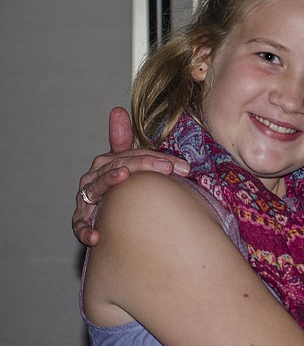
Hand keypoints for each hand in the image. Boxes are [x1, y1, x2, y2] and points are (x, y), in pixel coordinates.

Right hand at [72, 107, 189, 245]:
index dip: (157, 158)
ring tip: (124, 175)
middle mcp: (93, 177)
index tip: (182, 166)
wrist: (108, 214)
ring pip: (98, 187)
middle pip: (119, 165)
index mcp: (106, 162)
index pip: (133, 155)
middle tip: (169, 169)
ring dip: (109, 181)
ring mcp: (86, 199)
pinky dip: (86, 230)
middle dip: (145, 165)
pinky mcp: (82, 220)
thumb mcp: (129, 163)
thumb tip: (116, 110)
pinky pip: (80, 225)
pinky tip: (97, 236)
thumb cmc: (121, 185)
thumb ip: (127, 141)